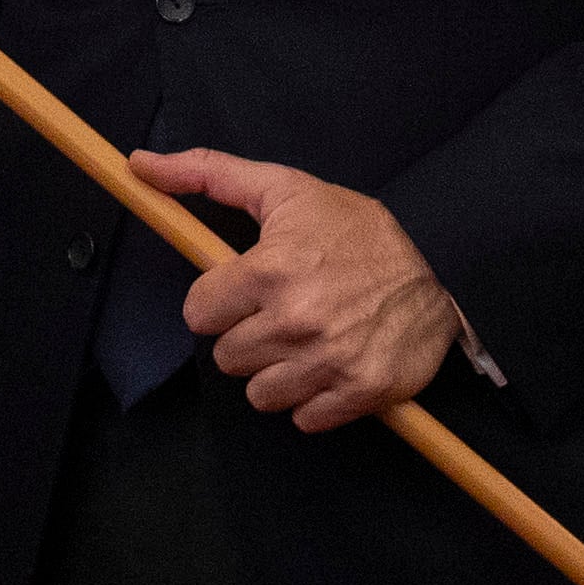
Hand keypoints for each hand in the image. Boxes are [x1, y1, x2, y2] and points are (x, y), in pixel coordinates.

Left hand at [134, 148, 458, 432]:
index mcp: (268, 271)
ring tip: (307, 339)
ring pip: (260, 395)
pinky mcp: (360, 393)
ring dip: (277, 372)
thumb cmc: (357, 227)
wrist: (446, 260)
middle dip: (248, 335)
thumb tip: (138, 164)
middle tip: (284, 311)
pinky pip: (304, 420)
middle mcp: (294, 322)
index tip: (247, 290)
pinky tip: (331, 365)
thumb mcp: (284, 188)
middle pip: (226, 358)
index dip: (219, 300)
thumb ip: (206, 173)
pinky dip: (314, 399)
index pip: (197, 314)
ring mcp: (328, 363)